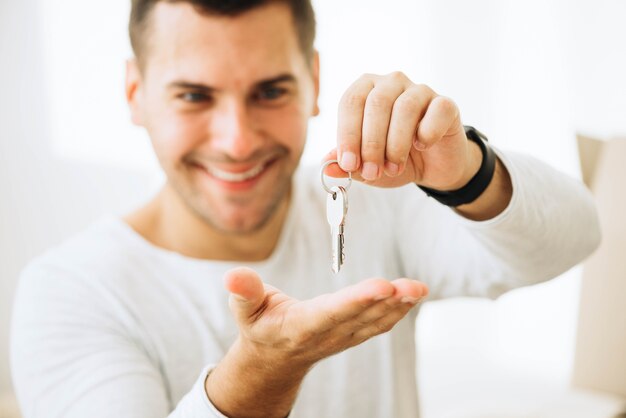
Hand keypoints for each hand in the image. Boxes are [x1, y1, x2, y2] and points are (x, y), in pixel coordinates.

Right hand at [225, 267, 426, 364]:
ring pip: (376, 322)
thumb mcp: (245, 310)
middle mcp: (327, 334)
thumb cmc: (260, 327)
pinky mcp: (354, 333)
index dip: (357, 301)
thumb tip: (233, 274)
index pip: (332, 312)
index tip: (381, 287)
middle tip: (410, 286)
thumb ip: (244, 292)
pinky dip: (398, 310)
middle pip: (362, 318)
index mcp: (301, 327)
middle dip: (388, 302)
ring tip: (419, 288)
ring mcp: (344, 337)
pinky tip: (413, 294)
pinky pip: (380, 323)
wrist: (274, 358)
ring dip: (400, 306)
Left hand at [325, 72, 480, 190]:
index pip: (350, 102)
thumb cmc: (393, 159)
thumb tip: (327, 165)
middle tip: (372, 171)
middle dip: (371, 143)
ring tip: (394, 168)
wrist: (432, 167)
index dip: (347, 135)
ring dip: (396, 144)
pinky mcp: (445, 104)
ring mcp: (420, 90)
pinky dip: (427, 133)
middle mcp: (391, 83)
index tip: (349, 164)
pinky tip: (422, 146)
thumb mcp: (366, 167)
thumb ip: (347, 165)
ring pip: (404, 108)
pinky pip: (436, 111)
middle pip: (376, 103)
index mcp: (365, 90)